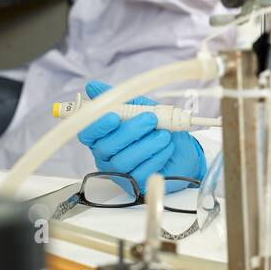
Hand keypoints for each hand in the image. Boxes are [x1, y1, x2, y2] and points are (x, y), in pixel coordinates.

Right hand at [75, 80, 206, 192]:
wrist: (183, 149)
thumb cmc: (157, 128)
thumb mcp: (141, 107)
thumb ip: (120, 98)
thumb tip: (93, 86)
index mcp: (102, 135)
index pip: (87, 133)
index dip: (97, 125)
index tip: (114, 116)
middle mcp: (106, 154)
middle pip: (106, 147)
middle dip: (130, 131)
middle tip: (151, 119)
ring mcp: (120, 171)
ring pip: (123, 160)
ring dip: (147, 144)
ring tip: (164, 135)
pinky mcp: (135, 183)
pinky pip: (140, 172)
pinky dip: (156, 157)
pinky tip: (166, 147)